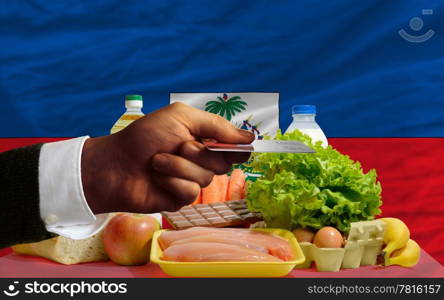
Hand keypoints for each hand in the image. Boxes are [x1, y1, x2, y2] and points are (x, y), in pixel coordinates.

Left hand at [81, 102, 253, 212]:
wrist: (115, 164)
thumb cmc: (144, 137)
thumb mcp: (181, 117)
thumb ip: (216, 125)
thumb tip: (249, 137)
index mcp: (203, 139)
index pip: (234, 147)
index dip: (236, 147)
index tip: (233, 146)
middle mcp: (200, 160)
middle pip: (223, 163)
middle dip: (198, 153)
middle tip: (177, 146)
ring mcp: (190, 180)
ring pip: (205, 178)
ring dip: (179, 167)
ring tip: (157, 162)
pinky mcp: (180, 199)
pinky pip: (190, 193)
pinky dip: (171, 183)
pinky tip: (157, 179)